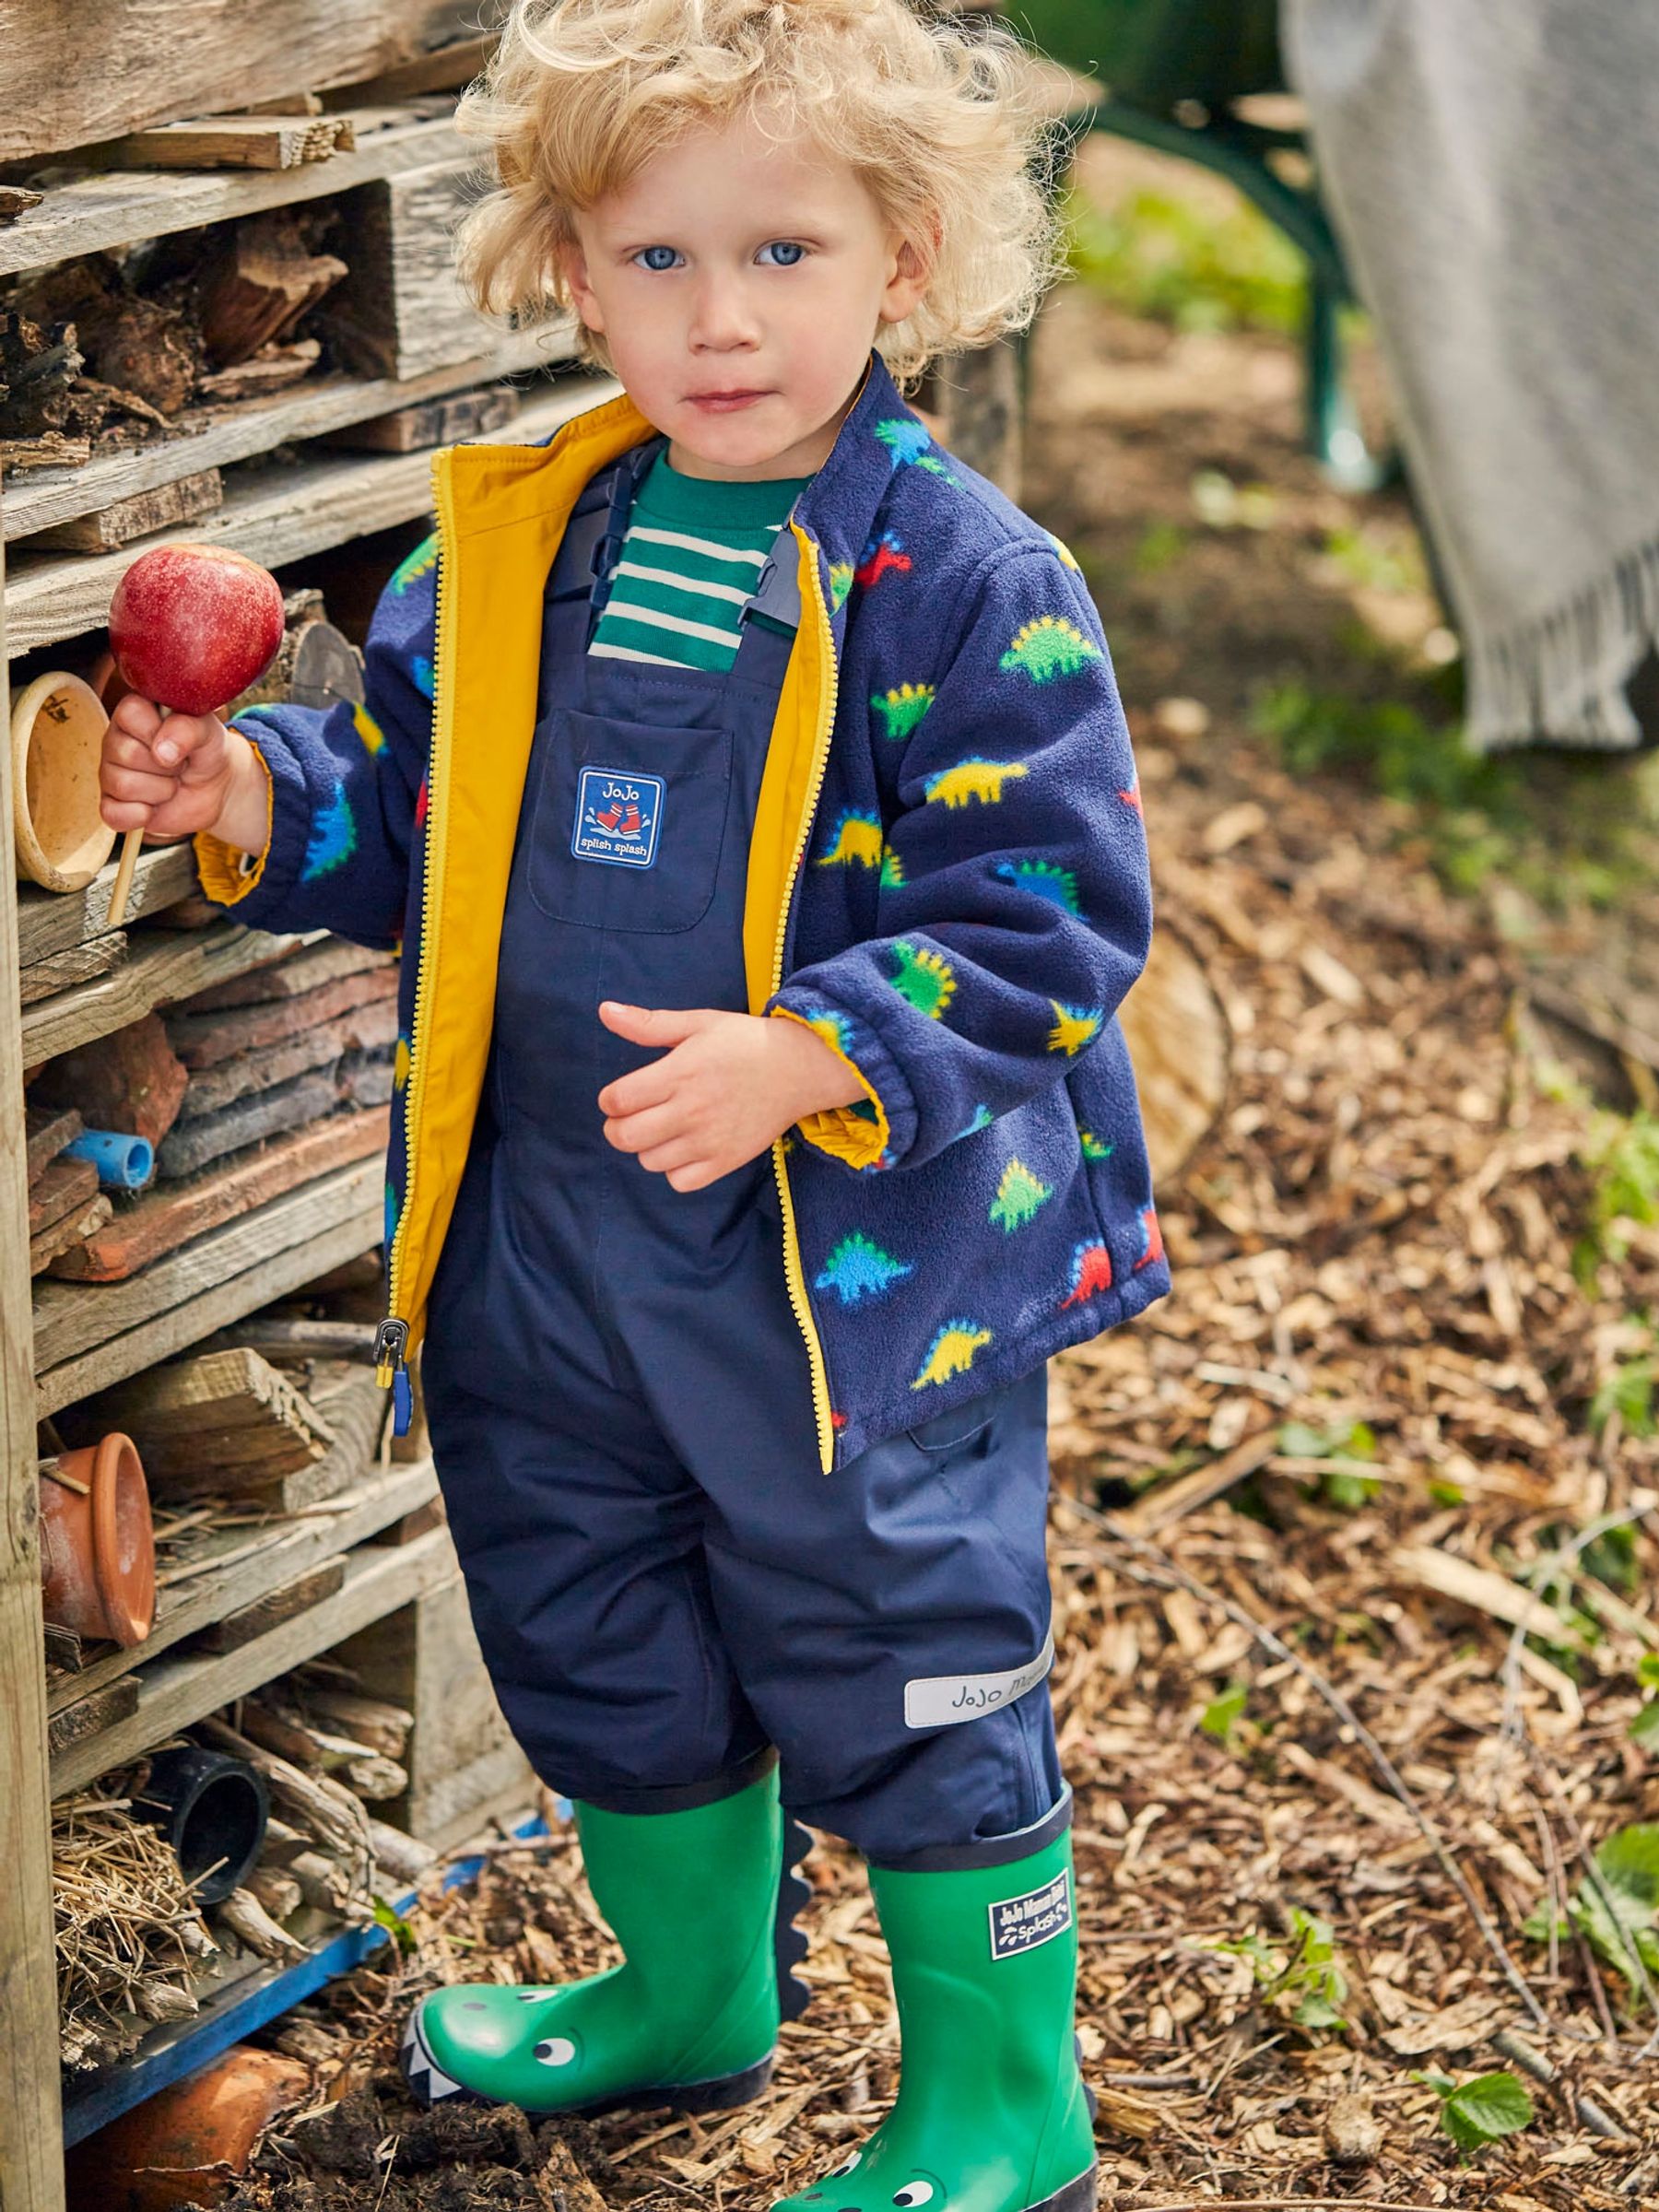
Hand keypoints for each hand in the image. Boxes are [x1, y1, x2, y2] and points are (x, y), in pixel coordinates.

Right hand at [100, 695, 267, 849]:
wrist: (216, 789)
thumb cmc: (206, 751)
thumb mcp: (207, 731)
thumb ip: (187, 728)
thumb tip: (162, 752)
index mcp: (132, 713)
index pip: (130, 713)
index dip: (160, 731)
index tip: (179, 738)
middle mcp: (115, 741)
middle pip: (127, 754)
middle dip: (166, 766)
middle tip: (178, 764)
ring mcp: (110, 774)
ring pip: (123, 786)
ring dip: (161, 790)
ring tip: (170, 783)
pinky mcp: (113, 806)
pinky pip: (113, 814)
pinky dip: (140, 815)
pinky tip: (154, 809)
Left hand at [597, 1002, 865, 1190]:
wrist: (799, 1068)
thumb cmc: (744, 1042)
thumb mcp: (698, 1023)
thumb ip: (648, 1024)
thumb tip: (605, 1011)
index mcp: (680, 1073)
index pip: (617, 1100)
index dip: (609, 1100)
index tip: (620, 1095)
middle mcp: (691, 1110)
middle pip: (625, 1137)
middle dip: (617, 1127)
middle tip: (631, 1117)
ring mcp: (709, 1140)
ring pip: (649, 1161)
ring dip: (647, 1147)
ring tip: (663, 1129)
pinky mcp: (726, 1161)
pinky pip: (680, 1182)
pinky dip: (674, 1169)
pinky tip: (684, 1148)